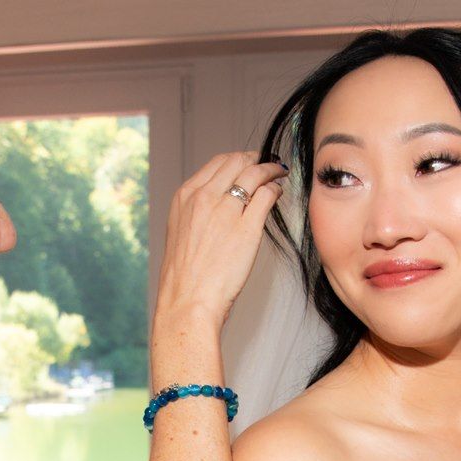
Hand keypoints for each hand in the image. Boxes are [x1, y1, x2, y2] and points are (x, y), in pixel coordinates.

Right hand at [154, 150, 287, 332]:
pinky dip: (275, 189)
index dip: (238, 159)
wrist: (186, 302)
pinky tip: (279, 193)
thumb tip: (221, 203)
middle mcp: (204, 198)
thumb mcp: (182, 233)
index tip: (248, 162)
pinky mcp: (246, 228)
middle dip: (256, 158)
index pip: (217, 164)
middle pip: (237, 162)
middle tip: (269, 162)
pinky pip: (266, 196)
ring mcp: (225, 211)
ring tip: (279, 172)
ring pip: (254, 173)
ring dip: (270, 169)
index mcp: (185, 197)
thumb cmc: (185, 278)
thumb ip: (199, 213)